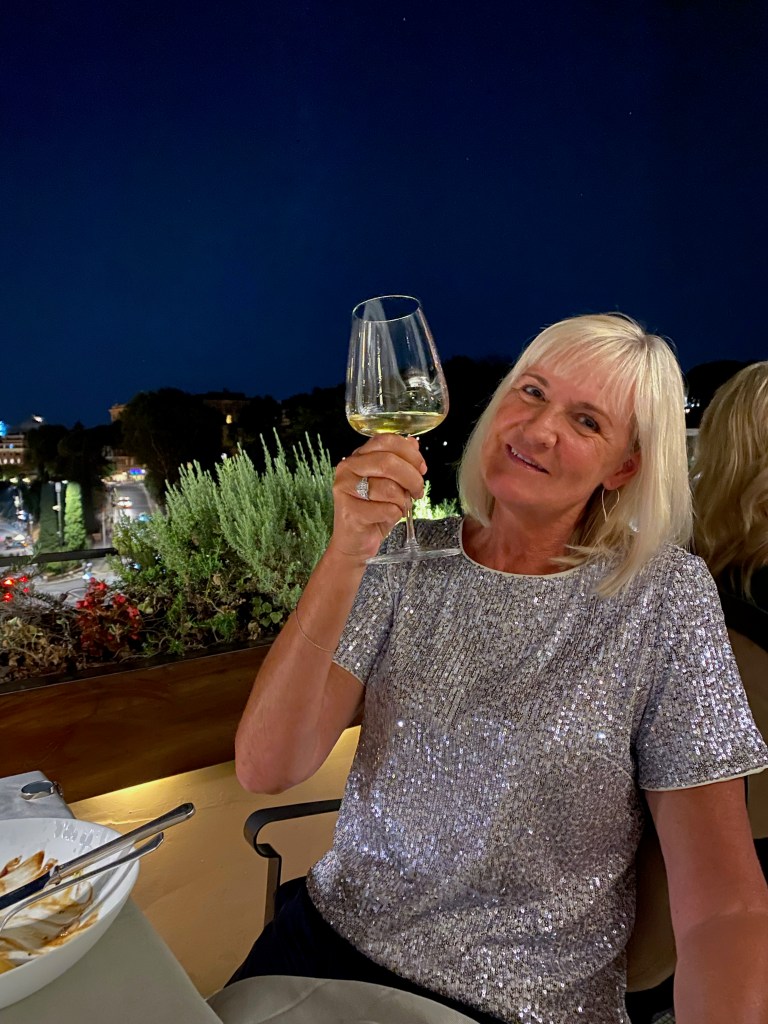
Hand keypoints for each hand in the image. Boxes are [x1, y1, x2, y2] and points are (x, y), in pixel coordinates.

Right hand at [330, 435, 426, 561]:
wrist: (355, 541)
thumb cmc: (373, 511)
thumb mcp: (390, 483)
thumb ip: (400, 461)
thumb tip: (413, 443)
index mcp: (358, 457)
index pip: (386, 441)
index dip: (410, 453)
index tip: (421, 468)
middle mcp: (348, 469)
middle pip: (388, 462)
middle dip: (412, 478)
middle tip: (418, 491)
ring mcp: (346, 490)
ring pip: (389, 488)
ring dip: (403, 500)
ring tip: (399, 507)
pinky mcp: (350, 512)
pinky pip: (386, 509)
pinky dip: (395, 514)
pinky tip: (388, 517)